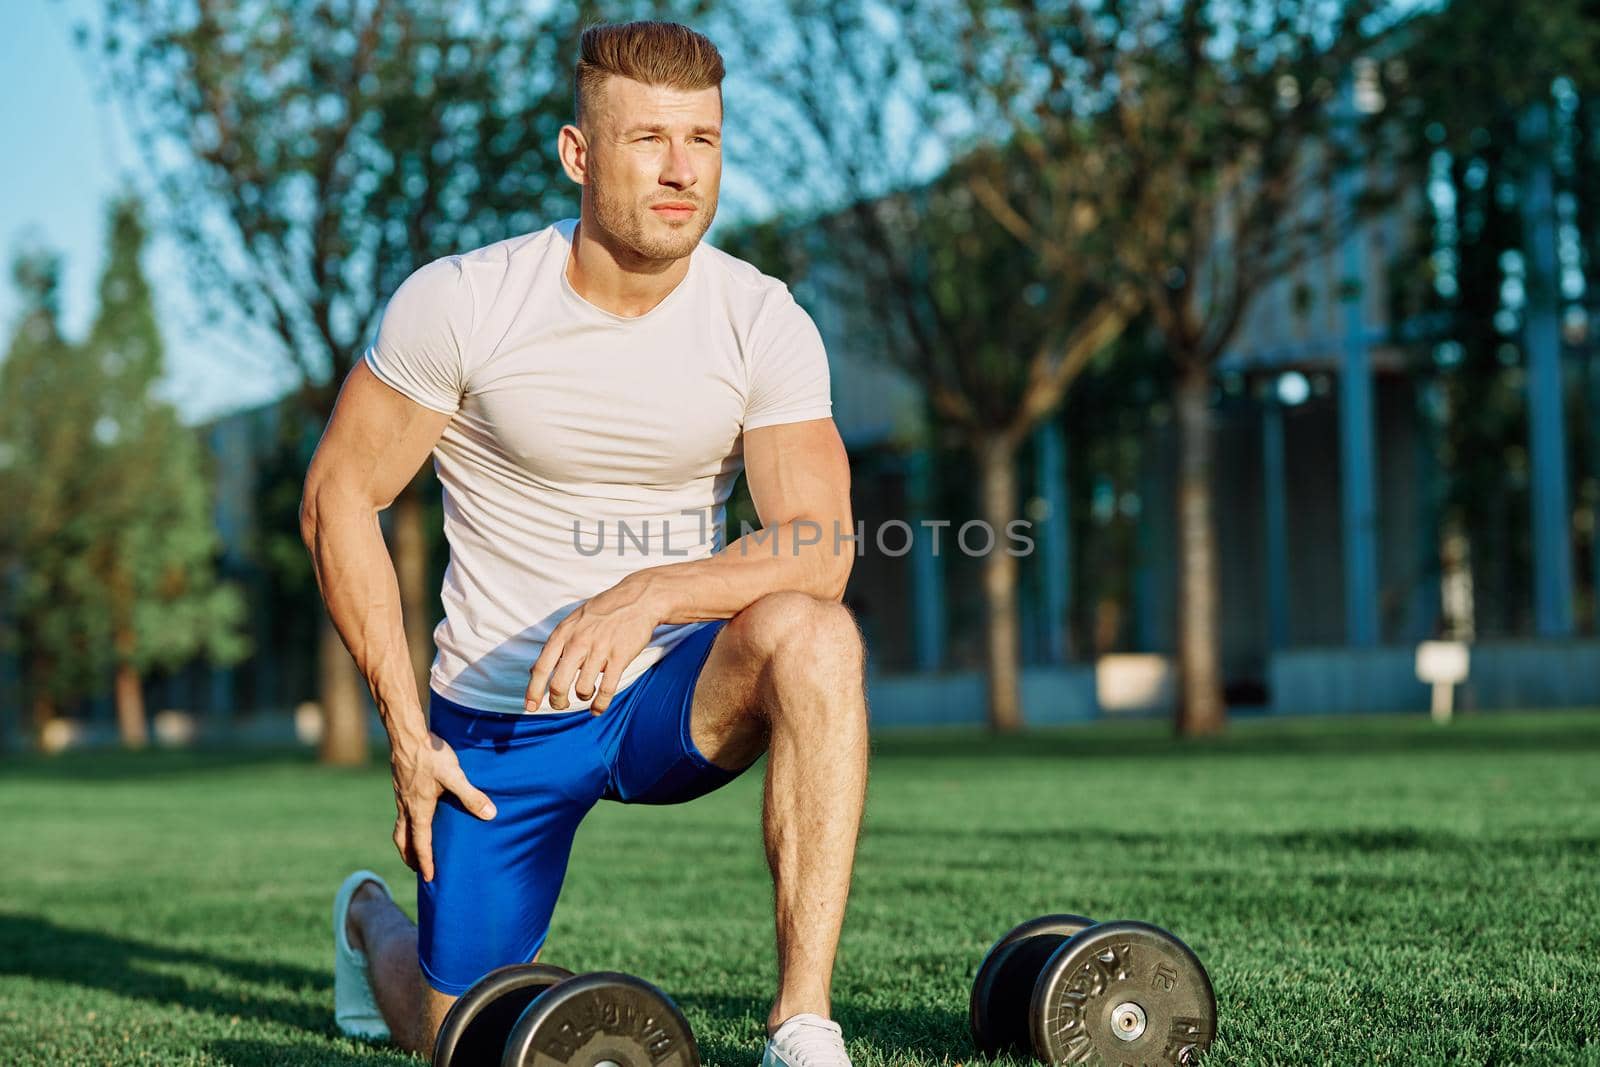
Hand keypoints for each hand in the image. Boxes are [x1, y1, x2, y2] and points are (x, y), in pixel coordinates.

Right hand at [389, 732, 495, 881]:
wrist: (407, 736)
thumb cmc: (430, 756)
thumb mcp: (454, 776)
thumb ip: (472, 795)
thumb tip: (490, 815)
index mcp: (419, 810)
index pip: (420, 843)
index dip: (425, 862)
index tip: (428, 878)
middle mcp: (406, 807)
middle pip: (403, 839)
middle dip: (409, 856)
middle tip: (416, 868)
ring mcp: (401, 796)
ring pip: (400, 826)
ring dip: (406, 840)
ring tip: (413, 846)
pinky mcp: (402, 786)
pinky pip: (401, 812)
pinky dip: (407, 823)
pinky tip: (419, 814)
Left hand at [525, 575, 661, 713]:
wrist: (637, 598)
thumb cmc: (602, 611)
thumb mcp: (572, 621)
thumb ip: (556, 645)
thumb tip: (533, 670)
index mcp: (563, 634)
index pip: (541, 668)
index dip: (533, 691)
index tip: (530, 707)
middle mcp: (578, 643)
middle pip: (558, 685)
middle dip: (558, 701)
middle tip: (562, 704)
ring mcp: (600, 650)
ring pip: (582, 689)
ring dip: (583, 697)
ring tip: (587, 693)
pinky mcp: (620, 657)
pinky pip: (606, 689)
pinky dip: (600, 704)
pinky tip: (598, 708)